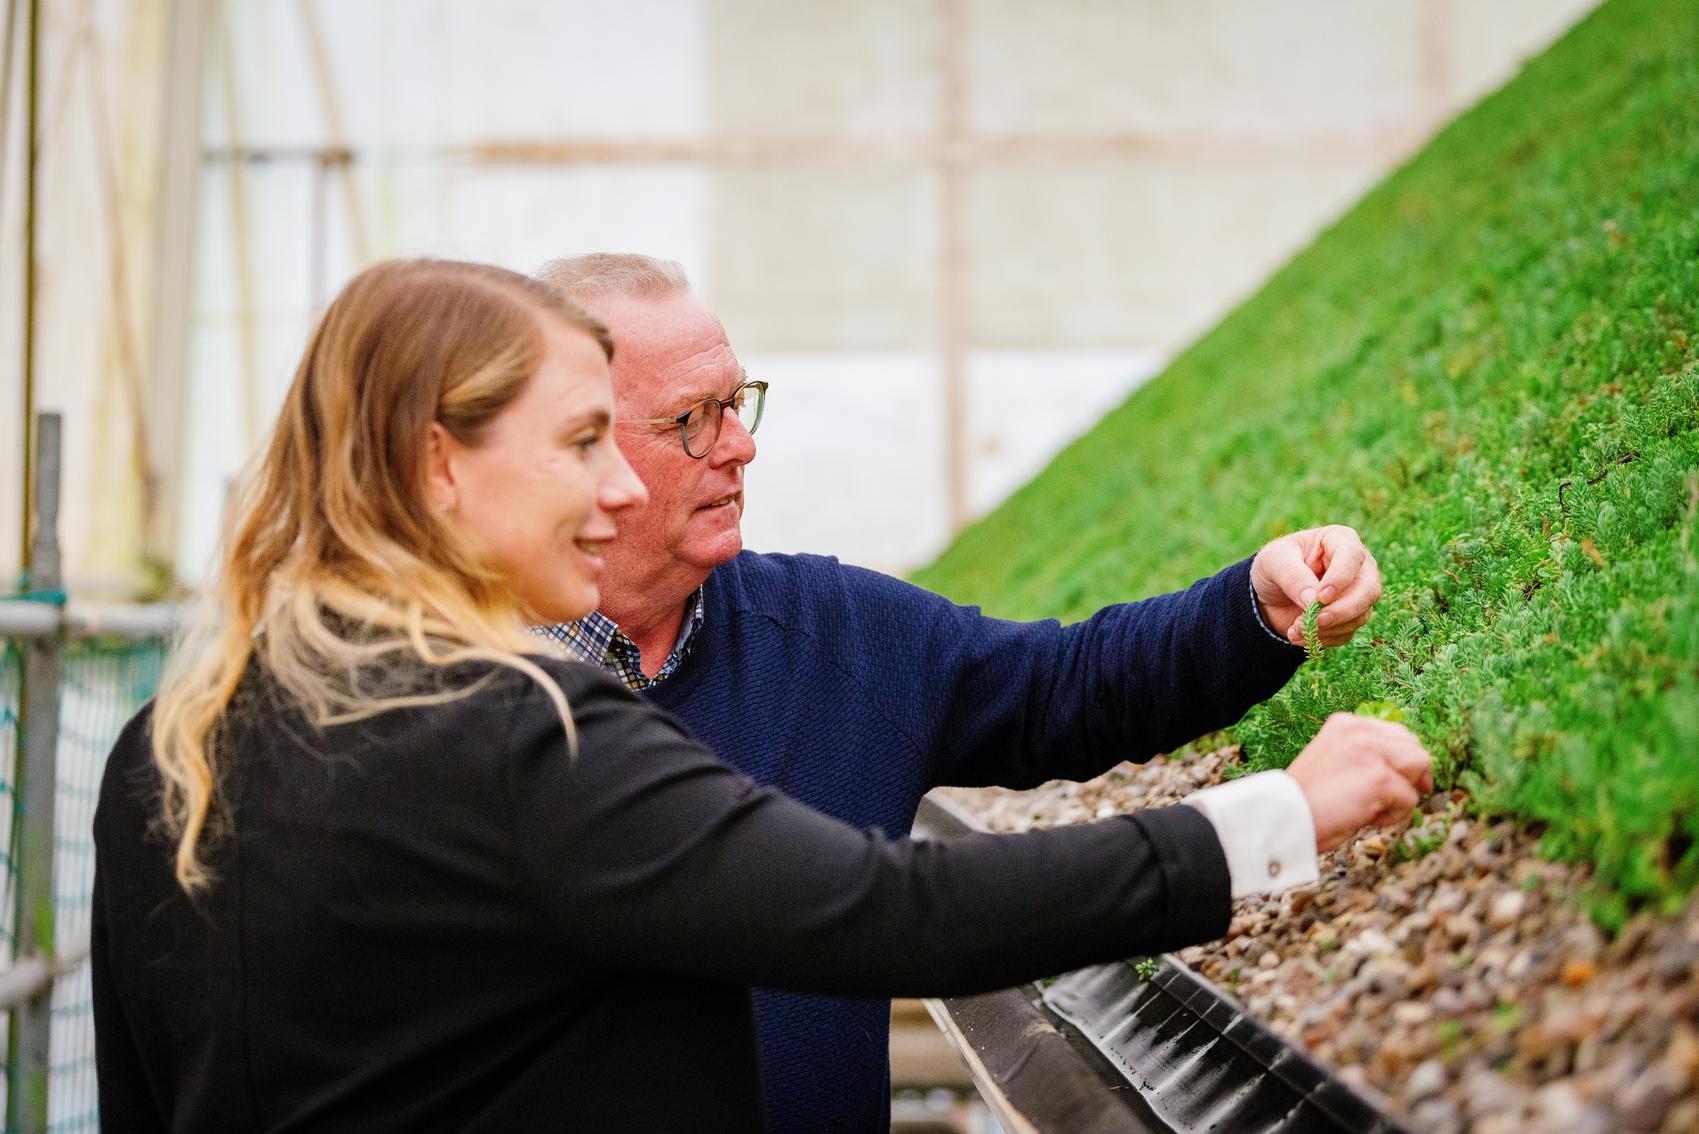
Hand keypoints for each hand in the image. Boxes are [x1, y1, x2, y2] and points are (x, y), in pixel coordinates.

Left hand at [1252, 525, 1382, 647]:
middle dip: (1342, 610)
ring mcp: (1358, 593)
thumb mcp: (1273, 561)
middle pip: (1368, 590)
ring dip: (1328, 628)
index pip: (1352, 556)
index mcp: (1339, 540)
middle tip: (1315, 621)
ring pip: (1361, 615)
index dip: (1340, 578)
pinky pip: (1347, 632)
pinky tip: (1300, 636)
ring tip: (1295, 630)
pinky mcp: (1351, 616)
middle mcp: (1357, 566)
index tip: (1321, 597)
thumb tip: (1313, 600)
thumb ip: (1292, 576)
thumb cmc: (1275, 565)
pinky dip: (1324, 638)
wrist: (1270, 592)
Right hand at [1285, 714, 1433, 852]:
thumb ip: (1364, 753)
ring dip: (1405, 792)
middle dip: (1411, 775)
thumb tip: (1407, 766)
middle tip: (1394, 799)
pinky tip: (1367, 818)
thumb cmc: (1308, 798)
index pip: (1397, 733)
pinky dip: (1394, 816)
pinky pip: (1410, 799)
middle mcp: (1360, 730)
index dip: (1405, 759)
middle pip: (1414, 747)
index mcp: (1346, 723)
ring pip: (1419, 767)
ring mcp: (1371, 752)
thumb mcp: (1335, 760)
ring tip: (1377, 808)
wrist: (1284, 817)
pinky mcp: (1379, 779)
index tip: (1401, 780)